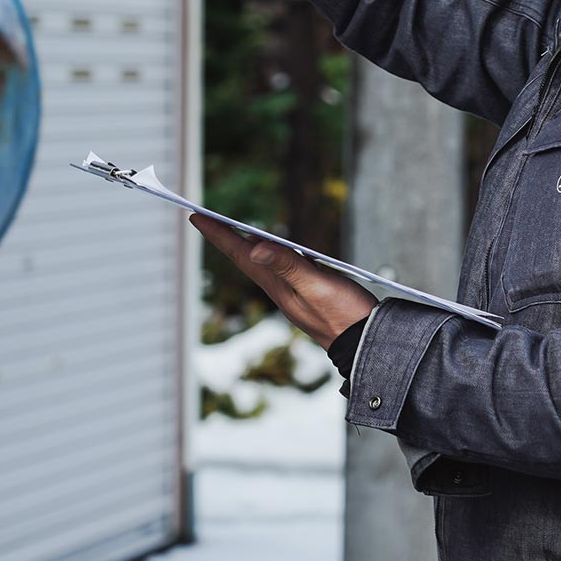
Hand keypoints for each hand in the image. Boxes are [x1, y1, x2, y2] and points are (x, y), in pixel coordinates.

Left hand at [191, 214, 378, 349]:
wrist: (363, 343)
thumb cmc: (343, 315)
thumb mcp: (317, 286)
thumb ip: (289, 267)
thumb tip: (255, 250)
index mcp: (278, 286)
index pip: (241, 254)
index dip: (219, 235)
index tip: (196, 217)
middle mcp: (280, 289)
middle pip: (246, 258)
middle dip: (226, 238)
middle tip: (207, 221)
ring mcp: (293, 293)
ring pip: (262, 264)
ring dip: (245, 246)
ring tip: (232, 233)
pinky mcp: (309, 293)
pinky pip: (280, 269)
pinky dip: (270, 255)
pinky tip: (275, 252)